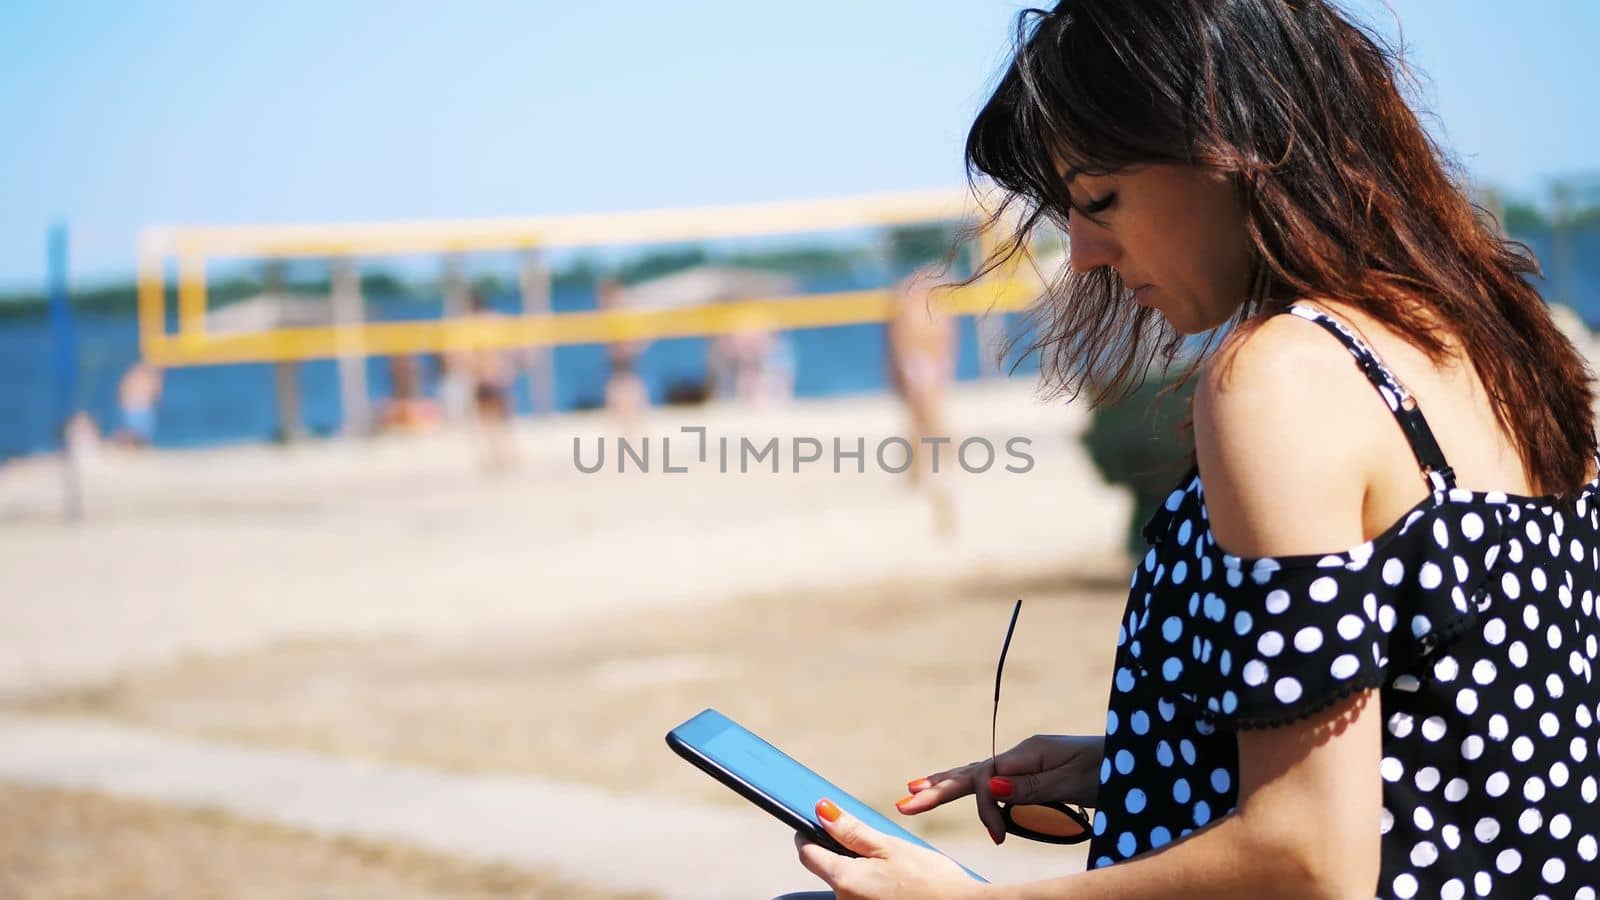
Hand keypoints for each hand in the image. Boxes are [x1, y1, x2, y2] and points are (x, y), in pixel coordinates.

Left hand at [795, 799, 984, 899]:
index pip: (808, 854)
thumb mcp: (890, 847)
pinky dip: (874, 887)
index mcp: (845, 880)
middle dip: (845, 853)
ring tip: (896, 868)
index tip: (815, 822)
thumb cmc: (931, 881)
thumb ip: (851, 831)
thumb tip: (821, 811)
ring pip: (849, 885)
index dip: (808, 834)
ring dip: (863, 871)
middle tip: (877, 845)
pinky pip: (863, 897)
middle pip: (831, 870)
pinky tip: (898, 884)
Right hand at [895, 734, 1102, 843]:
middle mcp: (1023, 755)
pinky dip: (972, 786)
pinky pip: (996, 781)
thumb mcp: (1073, 781)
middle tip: (905, 800)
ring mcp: (1029, 763)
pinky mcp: (1036, 774)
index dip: (983, 809)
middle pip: (971, 771)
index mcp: (1028, 753)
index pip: (986, 779)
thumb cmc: (1110, 770)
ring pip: (980, 774)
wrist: (1138, 758)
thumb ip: (1030, 786)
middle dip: (938, 787)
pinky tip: (959, 786)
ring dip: (949, 783)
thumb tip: (988, 786)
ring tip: (917, 788)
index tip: (997, 839)